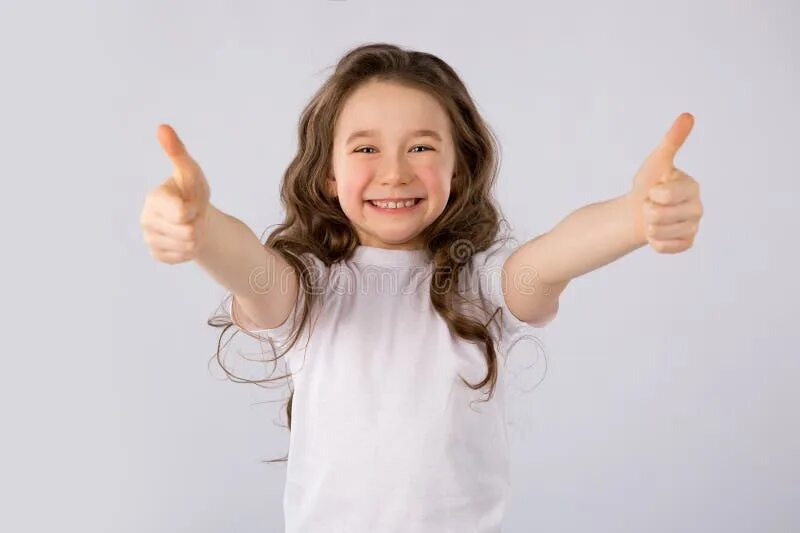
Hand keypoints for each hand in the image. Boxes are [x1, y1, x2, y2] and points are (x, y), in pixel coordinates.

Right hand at [140, 124, 211, 263]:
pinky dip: (191, 250)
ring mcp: (150, 239)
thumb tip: (162, 127)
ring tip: (189, 225)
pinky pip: (185, 257)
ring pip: (189, 246)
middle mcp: (146, 219)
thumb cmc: (191, 191)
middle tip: (192, 216)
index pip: (182, 213)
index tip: (188, 202)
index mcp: (153, 198)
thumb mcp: (190, 172)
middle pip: (189, 232)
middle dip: (197, 224)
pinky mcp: (158, 255)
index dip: (194, 209)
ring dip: (196, 237)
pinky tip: (184, 238)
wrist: (194, 216)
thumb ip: (177, 152)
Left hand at [628, 113, 703, 252]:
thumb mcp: (657, 161)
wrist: (638, 211)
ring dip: (649, 226)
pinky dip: (654, 241)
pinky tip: (656, 232)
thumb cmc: (648, 185)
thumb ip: (672, 140)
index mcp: (693, 187)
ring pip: (659, 232)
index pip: (664, 195)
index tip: (655, 190)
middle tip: (652, 205)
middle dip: (648, 210)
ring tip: (653, 217)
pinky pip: (664, 247)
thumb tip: (687, 116)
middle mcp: (698, 208)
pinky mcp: (686, 244)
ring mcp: (693, 228)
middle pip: (659, 215)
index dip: (652, 194)